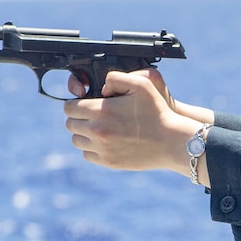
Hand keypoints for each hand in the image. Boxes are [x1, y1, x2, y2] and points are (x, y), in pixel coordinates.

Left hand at [63, 69, 190, 171]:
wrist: (171, 141)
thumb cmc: (157, 111)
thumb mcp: (141, 84)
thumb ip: (116, 78)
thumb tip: (101, 88)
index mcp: (100, 110)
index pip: (69, 107)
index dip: (75, 102)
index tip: (83, 102)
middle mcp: (97, 131)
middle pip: (70, 124)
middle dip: (78, 118)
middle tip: (90, 115)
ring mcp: (102, 149)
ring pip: (77, 141)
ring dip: (83, 133)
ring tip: (96, 128)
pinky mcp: (108, 162)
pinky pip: (87, 155)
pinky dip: (92, 148)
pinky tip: (104, 141)